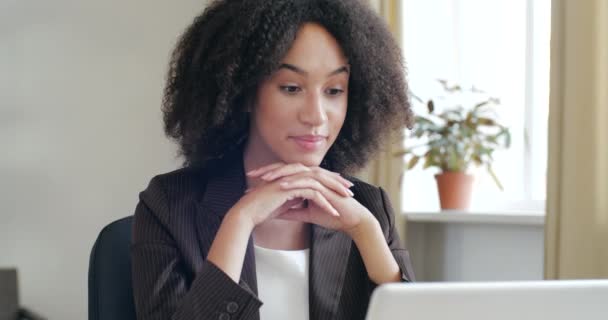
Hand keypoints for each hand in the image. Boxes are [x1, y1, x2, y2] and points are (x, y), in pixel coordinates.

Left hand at [246, 162, 374, 234]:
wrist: (351, 220)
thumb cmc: (332, 215)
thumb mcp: (306, 214)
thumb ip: (291, 211)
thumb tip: (275, 213)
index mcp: (308, 179)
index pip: (284, 173)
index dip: (268, 175)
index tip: (252, 181)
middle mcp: (313, 175)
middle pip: (286, 168)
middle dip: (269, 170)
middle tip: (252, 174)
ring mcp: (319, 179)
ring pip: (295, 172)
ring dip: (279, 174)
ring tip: (263, 179)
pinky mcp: (324, 186)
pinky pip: (306, 182)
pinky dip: (293, 183)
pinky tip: (281, 186)